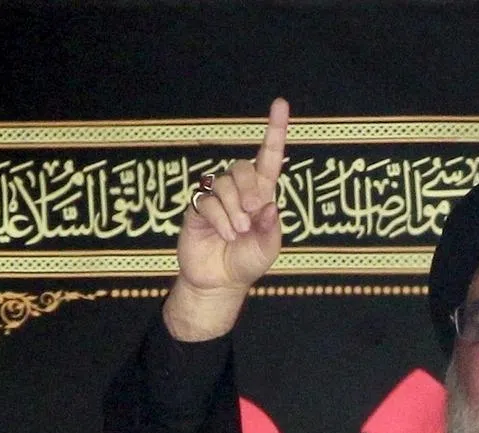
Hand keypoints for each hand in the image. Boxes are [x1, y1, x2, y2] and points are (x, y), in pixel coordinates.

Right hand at [164, 97, 289, 339]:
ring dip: (234, 210)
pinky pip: (208, 202)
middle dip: (250, 189)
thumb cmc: (247, 262)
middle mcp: (239, 191)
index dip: (275, 131)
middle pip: (243, 168)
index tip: (280, 105)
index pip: (269, 157)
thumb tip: (269, 205)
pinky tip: (226, 234)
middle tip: (254, 213)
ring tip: (239, 232)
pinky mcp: (198, 208)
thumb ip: (270, 228)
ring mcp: (217, 198)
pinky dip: (220, 219)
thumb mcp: (268, 249)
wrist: (220, 282)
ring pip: (224, 184)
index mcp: (262, 194)